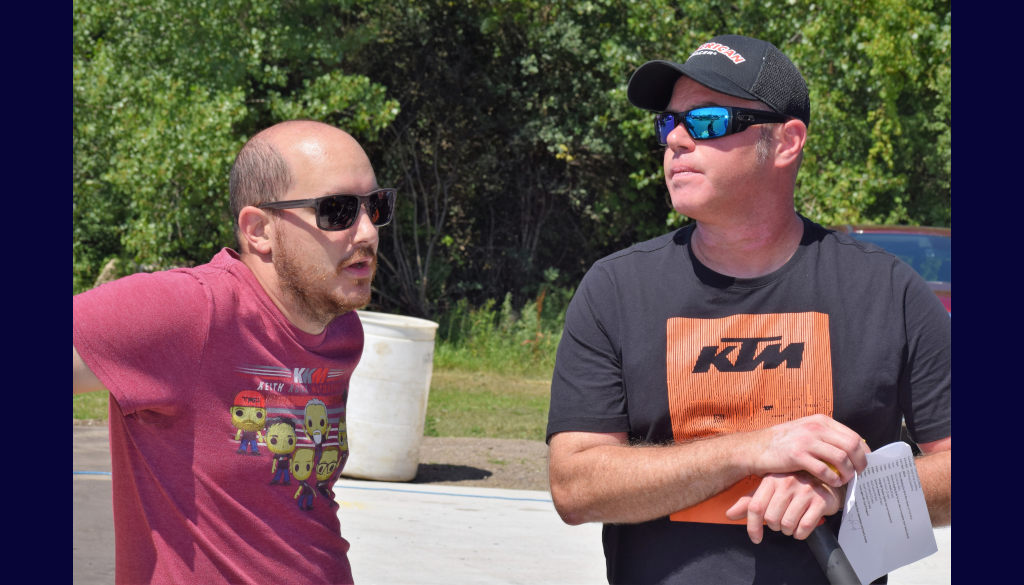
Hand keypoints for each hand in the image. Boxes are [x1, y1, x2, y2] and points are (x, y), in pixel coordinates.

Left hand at [726, 471, 842, 543]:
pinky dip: (801, 533)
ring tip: (792, 523)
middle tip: (781, 522)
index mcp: (771, 480)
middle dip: (774, 527)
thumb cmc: (792, 487)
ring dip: (788, 530)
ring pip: (787, 524)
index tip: (756, 538)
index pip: (755, 507)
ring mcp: (805, 491)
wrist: (824, 479)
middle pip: (771, 519)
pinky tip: (801, 528)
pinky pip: (804, 527)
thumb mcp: (769, 491)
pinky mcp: (820, 501)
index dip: (752, 526)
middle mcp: (787, 483)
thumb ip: (749, 502)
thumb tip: (729, 514)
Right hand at [749, 414, 869, 487]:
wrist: (756, 447)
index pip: (853, 435)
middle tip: (859, 474)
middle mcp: (816, 428)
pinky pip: (824, 470)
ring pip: (841, 458)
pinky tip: (832, 483)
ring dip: (847, 472)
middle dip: (860, 463)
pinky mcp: (797, 456)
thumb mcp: (806, 431)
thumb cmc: (783, 443)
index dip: (863, 452)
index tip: (863, 464)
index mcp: (820, 421)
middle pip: (851, 446)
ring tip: (845, 480)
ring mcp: (806, 441)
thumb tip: (850, 448)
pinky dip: (832, 479)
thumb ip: (826, 436)